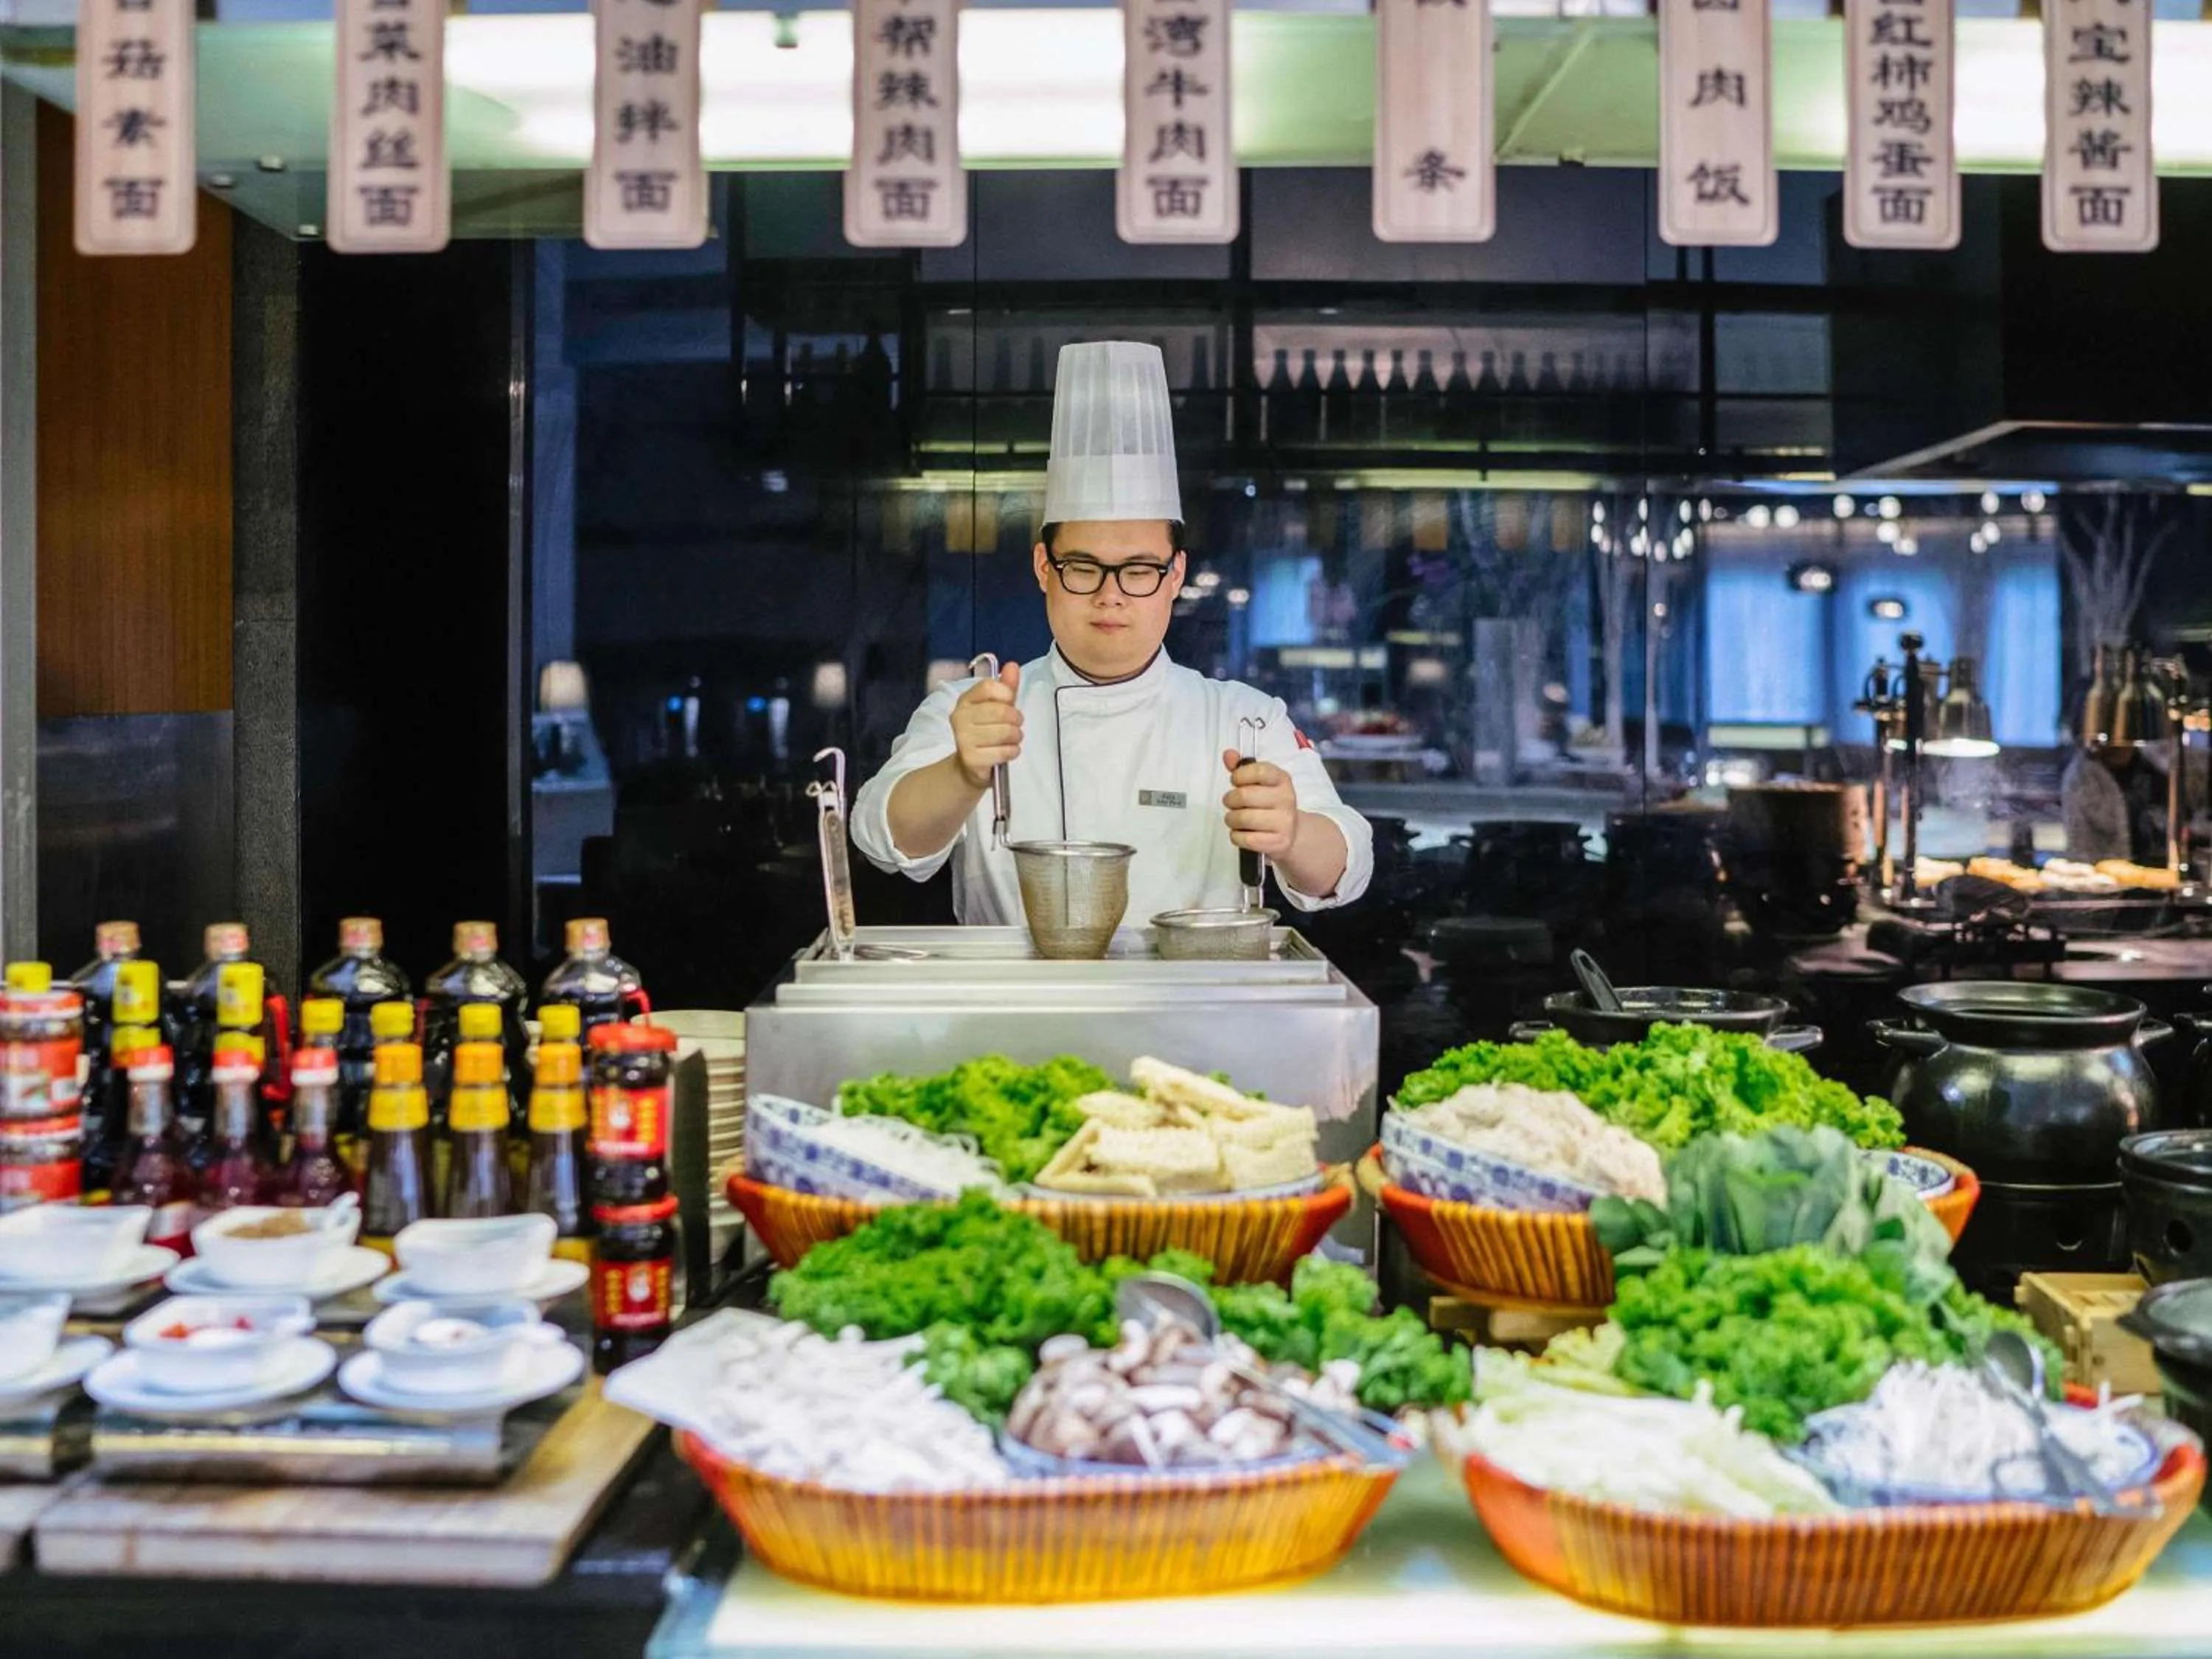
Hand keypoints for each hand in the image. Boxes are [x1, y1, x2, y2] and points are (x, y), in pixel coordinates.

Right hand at [951, 662, 1022, 790]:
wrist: (970, 766)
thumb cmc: (986, 732)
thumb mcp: (997, 707)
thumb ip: (1006, 687)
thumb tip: (1012, 665)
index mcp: (965, 700)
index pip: (989, 687)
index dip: (1006, 694)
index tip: (1010, 702)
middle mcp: (960, 717)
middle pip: (1001, 711)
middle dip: (1016, 719)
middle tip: (1016, 725)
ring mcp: (963, 738)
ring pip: (1004, 732)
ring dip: (1016, 737)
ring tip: (1012, 739)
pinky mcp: (971, 758)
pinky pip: (1003, 751)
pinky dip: (1012, 752)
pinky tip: (1008, 751)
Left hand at [1221, 749, 1299, 857]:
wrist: (1291, 833)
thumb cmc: (1268, 804)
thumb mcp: (1258, 783)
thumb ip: (1241, 768)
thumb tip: (1228, 755)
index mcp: (1282, 779)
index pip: (1259, 771)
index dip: (1240, 775)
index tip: (1235, 781)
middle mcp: (1286, 799)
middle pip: (1245, 796)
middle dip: (1230, 800)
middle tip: (1231, 803)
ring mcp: (1284, 822)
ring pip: (1242, 818)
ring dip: (1231, 819)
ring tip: (1235, 819)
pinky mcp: (1278, 842)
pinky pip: (1244, 838)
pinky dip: (1236, 836)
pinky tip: (1241, 832)